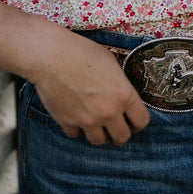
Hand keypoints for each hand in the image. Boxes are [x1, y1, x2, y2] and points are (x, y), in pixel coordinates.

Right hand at [32, 31, 149, 145]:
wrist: (51, 56)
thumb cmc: (82, 52)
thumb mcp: (111, 63)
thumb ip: (120, 83)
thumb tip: (122, 94)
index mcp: (124, 94)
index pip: (141, 121)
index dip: (138, 123)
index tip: (132, 122)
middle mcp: (109, 111)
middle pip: (122, 137)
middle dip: (120, 134)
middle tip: (115, 128)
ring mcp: (88, 119)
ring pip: (99, 141)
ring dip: (100, 134)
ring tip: (97, 126)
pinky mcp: (68, 122)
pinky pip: (76, 135)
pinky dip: (77, 128)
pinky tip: (76, 117)